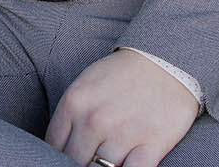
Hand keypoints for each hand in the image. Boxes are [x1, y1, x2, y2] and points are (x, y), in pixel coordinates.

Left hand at [45, 49, 199, 166]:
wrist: (164, 61)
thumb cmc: (121, 75)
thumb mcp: (84, 86)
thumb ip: (70, 115)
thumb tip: (59, 147)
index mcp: (74, 104)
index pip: (54, 145)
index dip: (59, 155)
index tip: (67, 155)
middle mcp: (95, 120)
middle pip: (75, 161)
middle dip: (79, 164)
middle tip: (87, 160)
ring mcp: (123, 134)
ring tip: (105, 164)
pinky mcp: (152, 144)